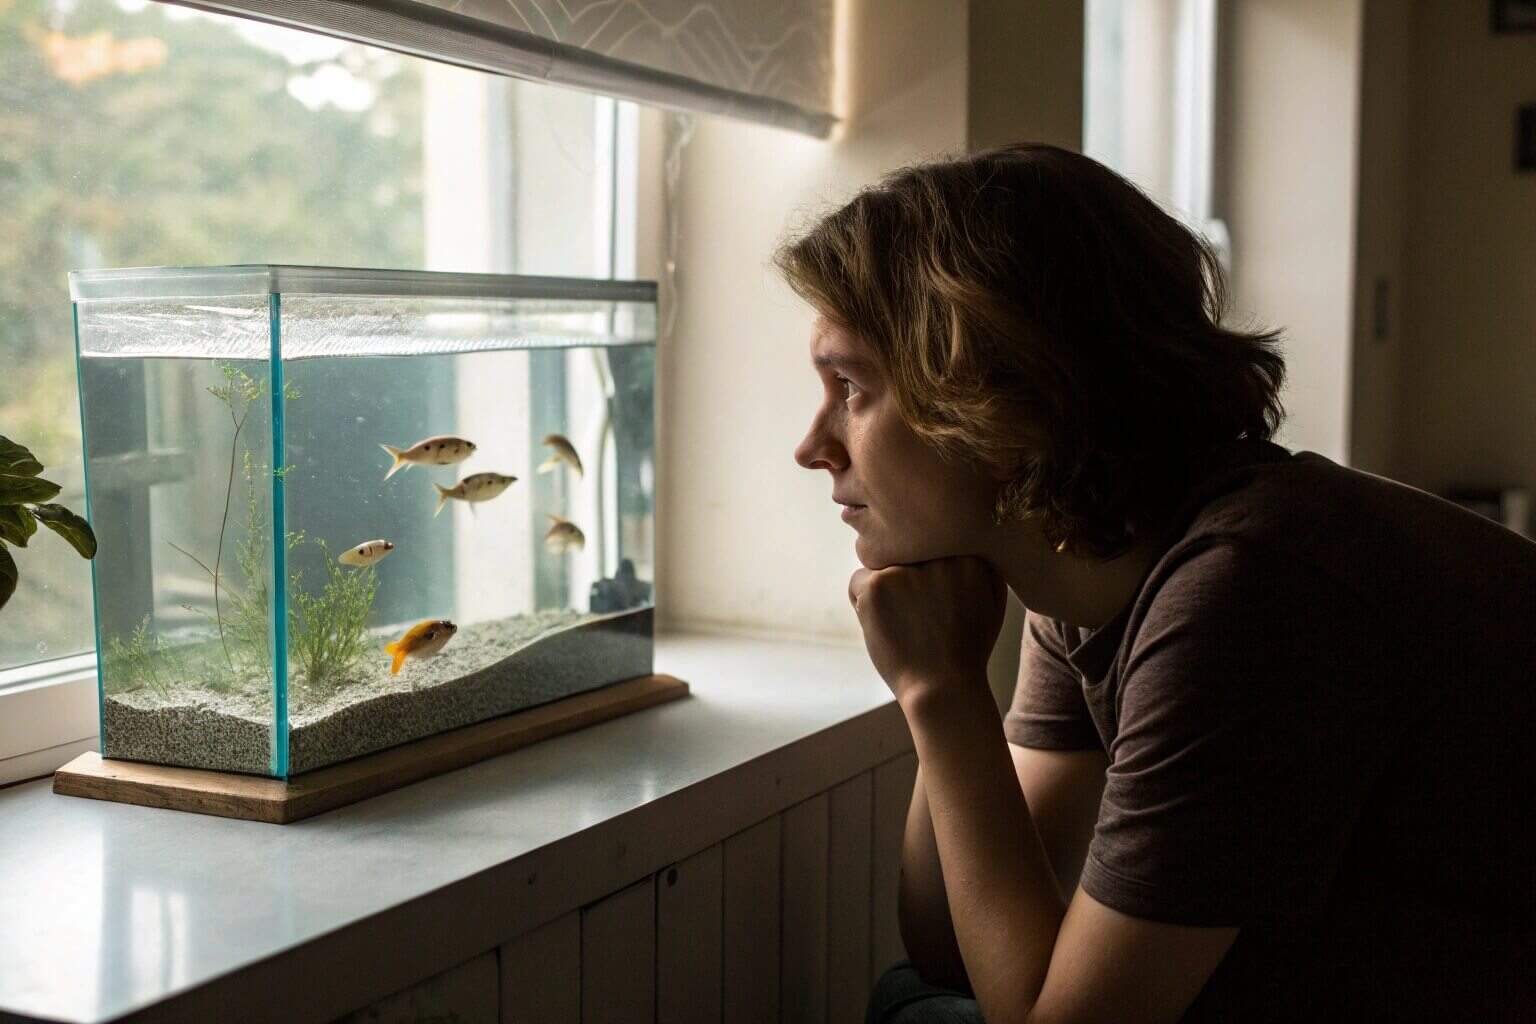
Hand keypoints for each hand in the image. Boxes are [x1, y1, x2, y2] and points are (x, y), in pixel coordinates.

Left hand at [848, 556, 1006, 706]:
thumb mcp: (992, 602)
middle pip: (904, 549)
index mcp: (968, 553)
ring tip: (905, 623)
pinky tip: (885, 628)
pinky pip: (857, 581)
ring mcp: (905, 568)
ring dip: (885, 589)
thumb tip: (960, 535)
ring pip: (879, 564)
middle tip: (918, 615)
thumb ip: (981, 564)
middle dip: (905, 577)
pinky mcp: (876, 585)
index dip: (928, 573)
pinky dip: (863, 605)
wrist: (944, 689)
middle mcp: (938, 554)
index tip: (938, 603)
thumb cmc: (967, 648)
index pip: (930, 542)